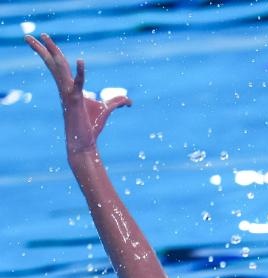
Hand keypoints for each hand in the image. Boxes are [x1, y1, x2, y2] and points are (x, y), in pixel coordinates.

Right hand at [25, 33, 131, 156]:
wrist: (85, 144)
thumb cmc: (92, 127)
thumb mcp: (107, 110)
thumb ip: (117, 102)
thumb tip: (129, 101)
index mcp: (69, 88)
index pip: (60, 66)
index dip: (53, 53)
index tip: (44, 39)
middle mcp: (65, 88)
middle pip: (54, 64)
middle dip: (43, 48)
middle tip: (31, 35)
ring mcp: (68, 94)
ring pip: (58, 68)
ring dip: (51, 52)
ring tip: (42, 37)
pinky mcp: (75, 101)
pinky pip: (78, 84)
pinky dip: (81, 73)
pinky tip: (81, 61)